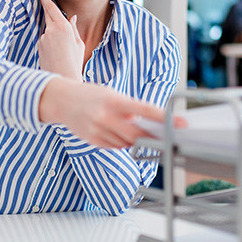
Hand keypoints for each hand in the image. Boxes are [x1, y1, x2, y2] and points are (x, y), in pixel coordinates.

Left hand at [37, 0, 84, 79]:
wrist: (63, 77)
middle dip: (47, 10)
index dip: (46, 0)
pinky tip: (55, 52)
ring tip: (62, 48)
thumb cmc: (74, 62)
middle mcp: (51, 30)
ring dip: (52, 33)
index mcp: (63, 27)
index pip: (52, 9)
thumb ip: (73, 28)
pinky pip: (44, 39)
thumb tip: (72, 18)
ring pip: (47, 29)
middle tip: (47, 5)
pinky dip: (49, 42)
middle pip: (47, 15)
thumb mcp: (78, 43)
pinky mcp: (39, 45)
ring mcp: (43, 38)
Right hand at [38, 77, 168, 148]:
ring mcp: (98, 131)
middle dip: (152, 136)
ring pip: (127, 143)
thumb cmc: (90, 95)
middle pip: (138, 134)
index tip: (181, 124)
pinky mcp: (92, 141)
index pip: (146, 111)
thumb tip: (149, 124)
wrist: (60, 100)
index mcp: (114, 101)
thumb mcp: (111, 94)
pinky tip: (117, 133)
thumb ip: (128, 108)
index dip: (166, 119)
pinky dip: (121, 142)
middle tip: (165, 136)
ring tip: (131, 129)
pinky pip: (114, 146)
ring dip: (134, 139)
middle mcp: (106, 117)